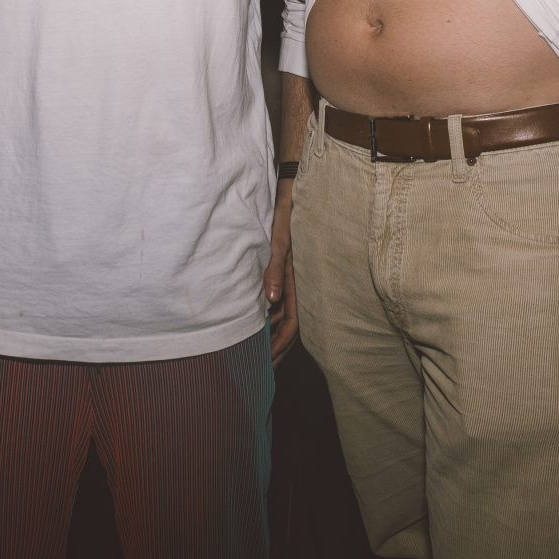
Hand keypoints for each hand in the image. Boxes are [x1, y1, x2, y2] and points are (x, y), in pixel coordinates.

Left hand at [264, 183, 298, 363]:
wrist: (296, 191)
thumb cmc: (288, 214)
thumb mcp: (281, 241)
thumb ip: (276, 269)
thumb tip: (271, 300)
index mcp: (298, 281)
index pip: (292, 325)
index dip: (280, 346)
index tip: (267, 363)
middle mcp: (298, 284)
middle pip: (290, 326)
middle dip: (278, 349)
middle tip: (262, 367)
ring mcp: (293, 279)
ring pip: (286, 315)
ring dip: (273, 334)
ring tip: (260, 352)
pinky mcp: (287, 271)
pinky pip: (281, 302)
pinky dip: (271, 316)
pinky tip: (261, 321)